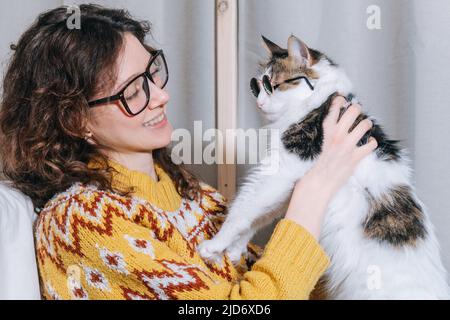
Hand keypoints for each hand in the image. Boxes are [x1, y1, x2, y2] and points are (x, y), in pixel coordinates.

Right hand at [285, 96, 377, 237]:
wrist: (318, 183)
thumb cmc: (317, 167)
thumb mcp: (319, 146)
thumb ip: (329, 136)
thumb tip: (337, 129)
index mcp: (326, 132)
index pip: (334, 110)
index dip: (339, 101)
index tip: (342, 98)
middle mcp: (337, 135)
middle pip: (353, 111)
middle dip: (357, 109)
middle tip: (358, 110)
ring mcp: (347, 145)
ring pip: (365, 124)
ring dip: (367, 124)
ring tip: (367, 125)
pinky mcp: (355, 157)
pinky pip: (371, 145)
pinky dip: (372, 144)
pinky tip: (369, 145)